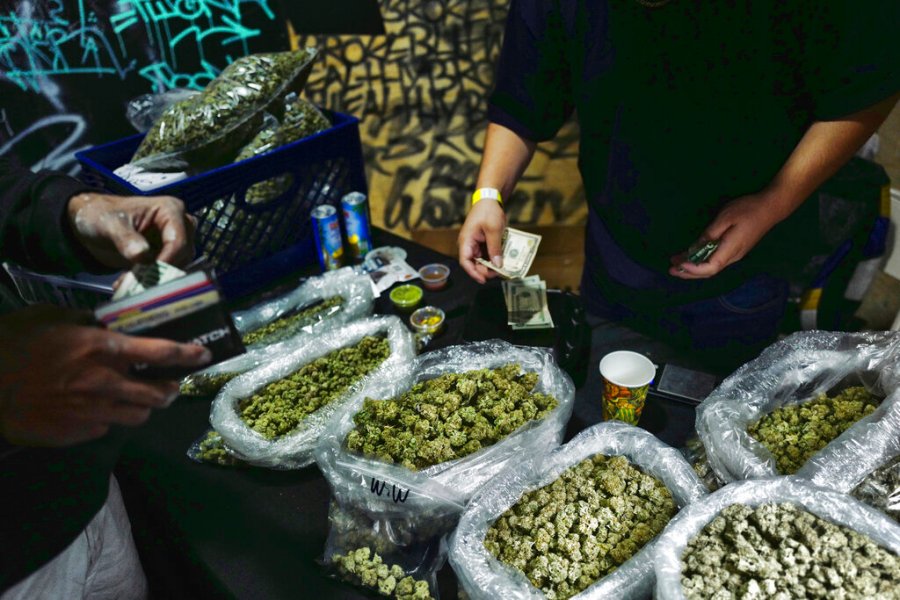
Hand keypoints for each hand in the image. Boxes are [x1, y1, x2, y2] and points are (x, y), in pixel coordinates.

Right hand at [0, 306, 211, 446]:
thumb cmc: (13, 342)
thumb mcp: (51, 318)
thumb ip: (86, 322)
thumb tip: (107, 324)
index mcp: (102, 349)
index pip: (160, 352)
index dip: (187, 354)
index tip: (205, 355)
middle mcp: (104, 382)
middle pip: (157, 394)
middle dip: (169, 390)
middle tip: (170, 386)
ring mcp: (91, 411)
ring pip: (137, 416)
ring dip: (143, 408)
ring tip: (137, 400)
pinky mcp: (75, 433)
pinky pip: (104, 428)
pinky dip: (107, 419)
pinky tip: (95, 410)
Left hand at [67, 192, 196, 268]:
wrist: (92, 223)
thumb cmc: (102, 214)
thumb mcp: (110, 223)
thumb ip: (125, 238)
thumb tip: (141, 255)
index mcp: (170, 210)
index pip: (179, 239)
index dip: (168, 259)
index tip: (150, 274)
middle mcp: (177, 225)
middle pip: (183, 254)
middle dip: (161, 270)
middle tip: (138, 280)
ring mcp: (172, 241)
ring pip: (176, 266)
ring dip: (154, 277)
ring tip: (127, 281)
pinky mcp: (164, 256)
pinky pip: (164, 272)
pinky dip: (147, 280)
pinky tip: (126, 281)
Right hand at [457, 200, 505, 283]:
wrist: (490, 198)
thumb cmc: (488, 211)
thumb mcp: (493, 230)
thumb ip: (495, 248)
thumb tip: (497, 265)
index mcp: (466, 241)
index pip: (465, 262)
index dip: (473, 273)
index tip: (483, 280)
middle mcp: (469, 244)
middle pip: (474, 264)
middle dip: (486, 270)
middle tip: (499, 272)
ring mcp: (476, 244)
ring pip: (481, 260)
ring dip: (491, 265)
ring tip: (503, 268)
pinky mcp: (482, 242)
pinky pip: (487, 254)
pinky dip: (494, 258)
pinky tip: (503, 260)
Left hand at [669, 191, 784, 279]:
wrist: (771, 207)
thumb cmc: (748, 209)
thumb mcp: (726, 218)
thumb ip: (710, 234)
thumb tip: (696, 247)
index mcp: (731, 249)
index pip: (710, 267)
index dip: (694, 269)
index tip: (679, 263)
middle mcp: (733, 257)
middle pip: (709, 272)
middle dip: (688, 272)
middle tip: (670, 269)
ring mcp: (735, 254)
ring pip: (711, 267)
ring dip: (693, 267)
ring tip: (675, 263)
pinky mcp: (734, 250)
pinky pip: (715, 260)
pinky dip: (701, 261)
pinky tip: (691, 256)